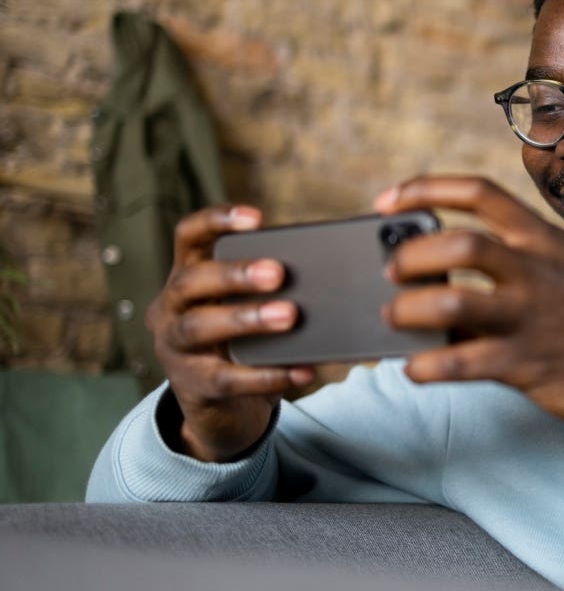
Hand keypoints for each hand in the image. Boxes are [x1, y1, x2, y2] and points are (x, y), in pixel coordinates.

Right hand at [145, 205, 314, 461]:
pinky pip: (228, 378)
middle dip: (235, 274)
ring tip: (289, 315)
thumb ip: (268, 287)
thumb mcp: (245, 307)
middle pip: (190, 280)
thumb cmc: (242, 343)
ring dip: (247, 318)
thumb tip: (325, 272)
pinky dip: (268, 375)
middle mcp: (170, 308)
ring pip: (200, 326)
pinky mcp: (193, 386)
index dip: (215, 222)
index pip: (187, 237)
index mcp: (186, 277)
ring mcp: (174, 348)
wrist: (223, 411)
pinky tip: (302, 370)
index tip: (255, 218)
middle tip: (277, 273)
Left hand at [374, 176, 563, 430]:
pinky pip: (459, 363)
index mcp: (545, 239)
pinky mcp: (526, 363)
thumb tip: (437, 268)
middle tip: (391, 273)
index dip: (425, 189)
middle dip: (410, 256)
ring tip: (394, 318)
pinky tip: (415, 368)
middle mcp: (538, 270)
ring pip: (452, 301)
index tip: (387, 201)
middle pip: (459, 243)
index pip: (479, 192)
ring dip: (408, 309)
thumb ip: (514, 260)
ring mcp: (532, 316)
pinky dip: (424, 366)